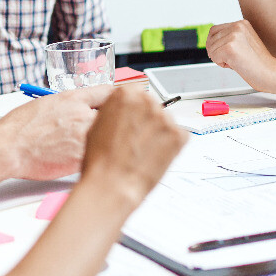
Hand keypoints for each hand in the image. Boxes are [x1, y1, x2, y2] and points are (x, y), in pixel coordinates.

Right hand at [0, 83, 113, 179]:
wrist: (10, 148)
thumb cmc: (21, 127)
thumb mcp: (48, 103)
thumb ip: (69, 105)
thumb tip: (81, 108)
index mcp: (73, 98)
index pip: (108, 92)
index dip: (115, 98)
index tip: (118, 103)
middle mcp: (82, 115)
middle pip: (114, 115)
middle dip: (110, 122)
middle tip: (106, 128)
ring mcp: (84, 137)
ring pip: (107, 137)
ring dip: (103, 140)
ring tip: (90, 145)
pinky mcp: (82, 158)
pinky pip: (97, 155)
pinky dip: (93, 156)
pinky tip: (83, 158)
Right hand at [79, 87, 185, 205]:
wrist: (112, 184)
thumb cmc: (101, 160)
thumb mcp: (97, 124)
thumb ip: (114, 111)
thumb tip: (123, 112)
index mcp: (126, 94)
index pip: (136, 92)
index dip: (134, 109)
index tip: (134, 118)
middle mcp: (147, 102)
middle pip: (152, 106)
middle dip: (147, 120)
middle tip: (137, 139)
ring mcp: (165, 118)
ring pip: (166, 121)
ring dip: (158, 133)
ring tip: (144, 151)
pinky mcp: (178, 136)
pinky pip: (179, 136)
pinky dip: (171, 146)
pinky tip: (155, 156)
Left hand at [206, 19, 275, 89]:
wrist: (271, 73)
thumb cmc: (259, 63)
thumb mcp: (244, 43)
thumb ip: (230, 39)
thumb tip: (210, 42)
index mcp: (241, 24)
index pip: (215, 29)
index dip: (213, 43)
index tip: (220, 53)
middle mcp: (237, 26)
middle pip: (211, 37)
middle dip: (214, 51)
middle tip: (227, 60)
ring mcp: (234, 36)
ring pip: (211, 48)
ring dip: (219, 58)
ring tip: (236, 62)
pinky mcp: (230, 47)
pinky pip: (214, 57)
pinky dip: (221, 64)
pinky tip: (235, 65)